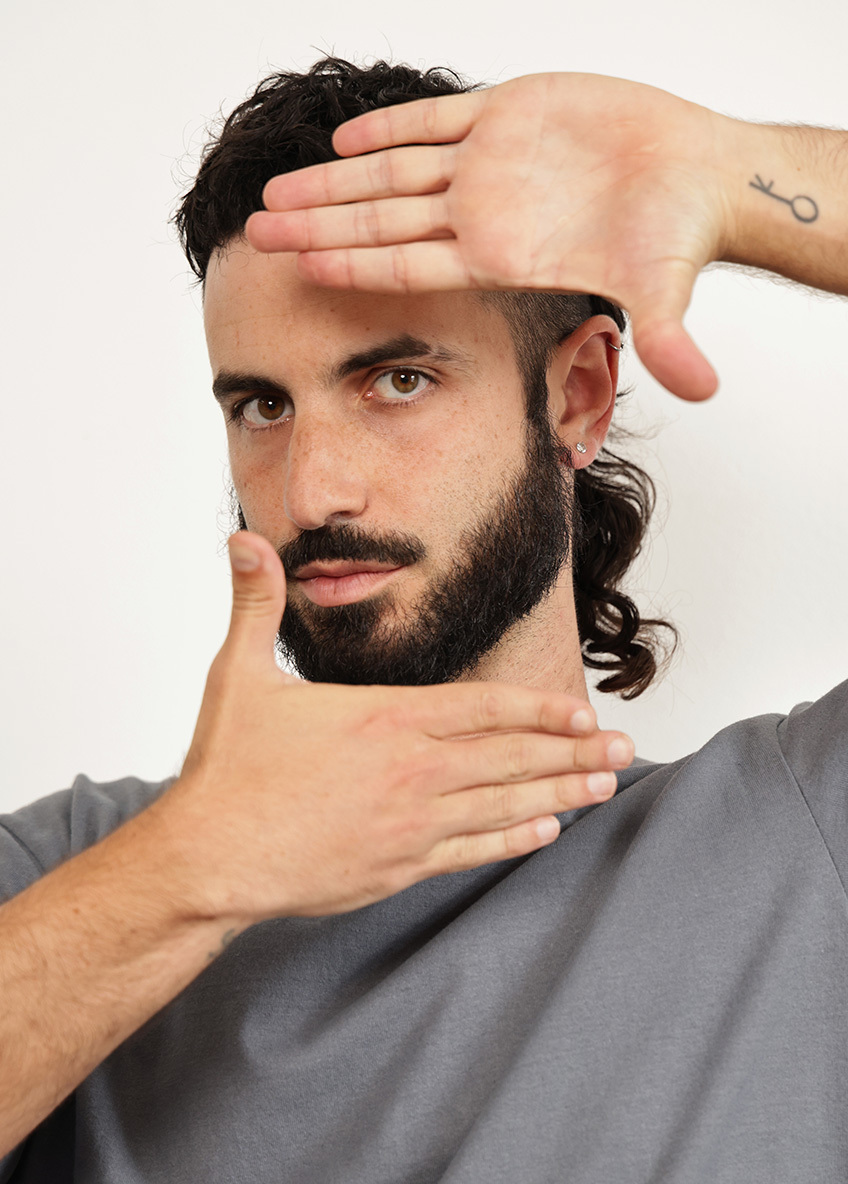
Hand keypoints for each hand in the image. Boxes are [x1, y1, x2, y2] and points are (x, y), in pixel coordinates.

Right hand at [165, 531, 633, 922]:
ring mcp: (408, 825)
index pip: (482, 708)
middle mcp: (409, 771)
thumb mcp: (237, 674)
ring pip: (501, 805)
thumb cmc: (227, 768)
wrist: (209, 857)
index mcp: (384, 719)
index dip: (538, 709)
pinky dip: (511, 839)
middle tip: (625, 749)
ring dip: (559, 793)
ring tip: (603, 786)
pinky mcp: (397, 868)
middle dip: (572, 751)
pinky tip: (545, 831)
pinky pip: (470, 851)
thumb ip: (255, 603)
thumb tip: (242, 538)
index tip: (583, 710)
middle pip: (508, 757)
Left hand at [246, 73, 737, 401]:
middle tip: (256, 233)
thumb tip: (702, 390)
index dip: (359, 265)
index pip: (413, 264)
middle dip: (318, 226)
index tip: (304, 270)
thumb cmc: (680, 233)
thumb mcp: (667, 287)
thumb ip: (667, 335)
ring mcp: (489, 164)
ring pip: (392, 172)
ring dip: (333, 181)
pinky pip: (436, 120)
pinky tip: (344, 141)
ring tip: (276, 192)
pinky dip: (392, 126)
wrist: (697, 175)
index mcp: (503, 256)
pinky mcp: (508, 112)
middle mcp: (482, 214)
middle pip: (381, 222)